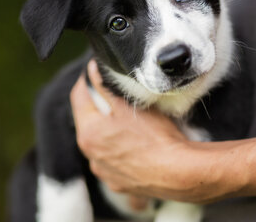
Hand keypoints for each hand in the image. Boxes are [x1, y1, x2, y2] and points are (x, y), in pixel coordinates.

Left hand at [70, 60, 236, 202]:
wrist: (177, 173)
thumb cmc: (155, 137)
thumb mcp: (129, 105)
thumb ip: (105, 87)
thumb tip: (92, 72)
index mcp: (88, 133)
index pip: (78, 97)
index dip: (87, 80)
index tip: (97, 71)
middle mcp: (91, 156)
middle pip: (89, 121)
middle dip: (100, 106)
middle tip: (118, 95)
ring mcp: (105, 172)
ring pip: (102, 143)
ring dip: (110, 131)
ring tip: (132, 123)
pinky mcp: (119, 183)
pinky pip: (115, 161)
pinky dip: (122, 151)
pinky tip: (139, 146)